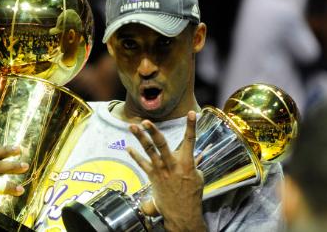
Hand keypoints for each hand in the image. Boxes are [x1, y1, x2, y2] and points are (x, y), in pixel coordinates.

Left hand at [128, 111, 206, 231]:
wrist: (182, 213)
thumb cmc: (192, 195)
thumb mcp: (198, 177)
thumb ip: (194, 164)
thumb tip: (196, 154)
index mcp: (187, 163)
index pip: (190, 140)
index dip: (191, 126)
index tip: (191, 113)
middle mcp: (172, 165)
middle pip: (161, 144)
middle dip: (153, 131)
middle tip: (145, 121)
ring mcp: (161, 170)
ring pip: (149, 151)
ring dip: (140, 138)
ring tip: (132, 126)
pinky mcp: (153, 177)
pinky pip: (142, 164)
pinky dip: (135, 155)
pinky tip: (128, 147)